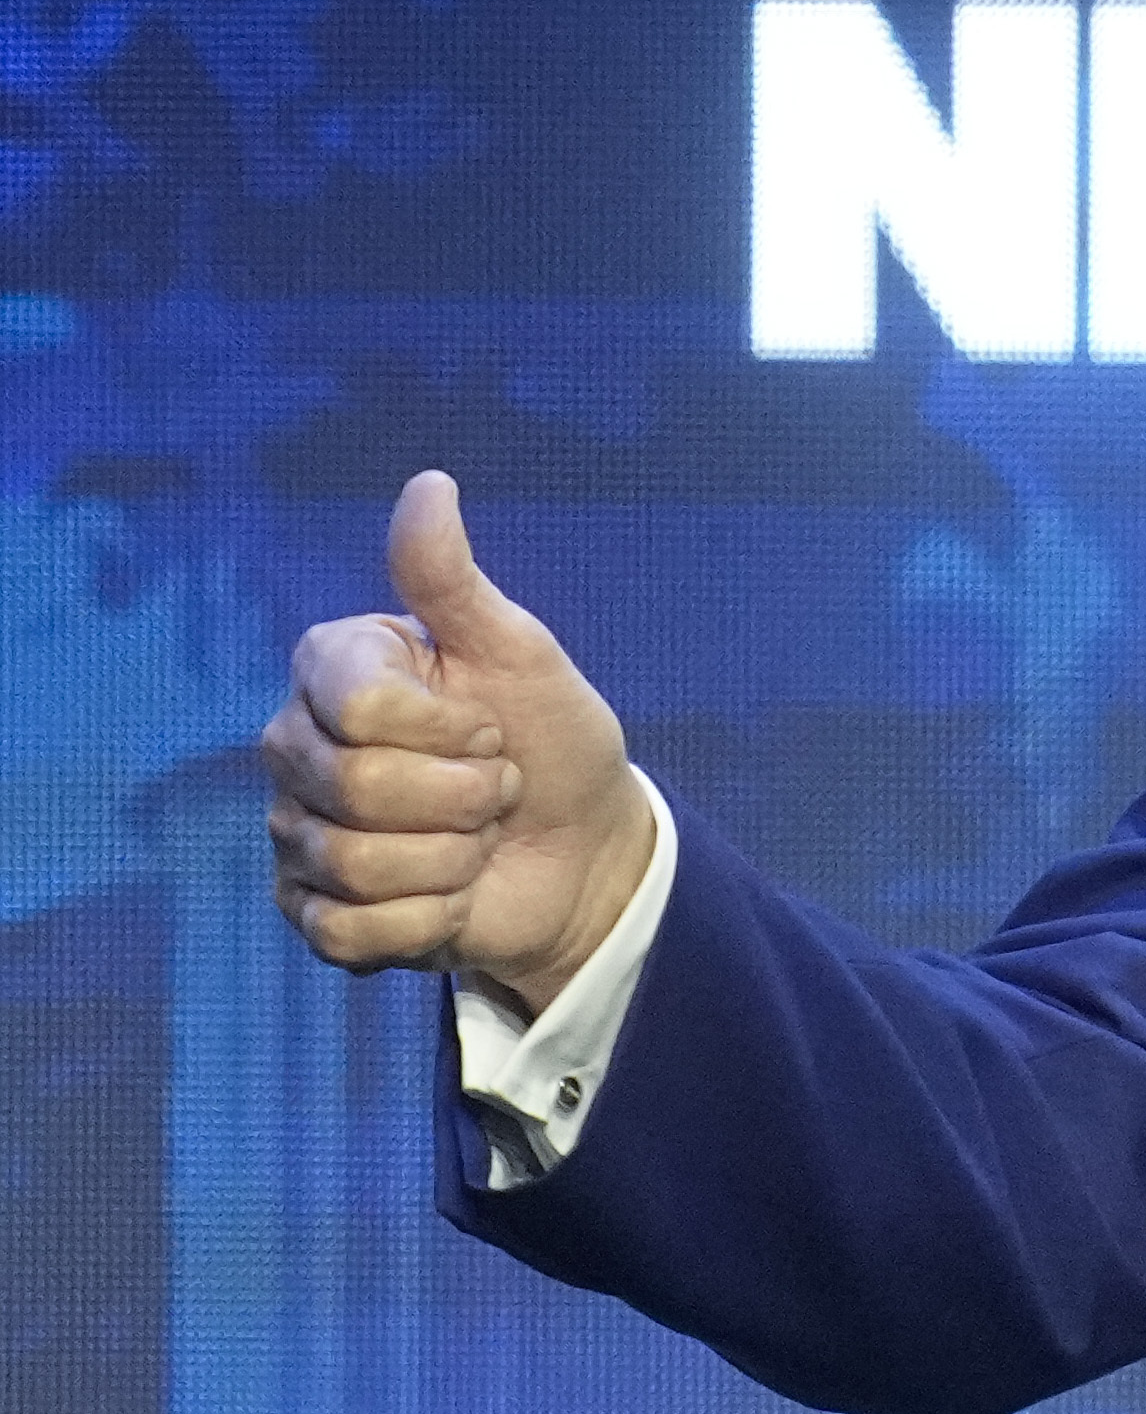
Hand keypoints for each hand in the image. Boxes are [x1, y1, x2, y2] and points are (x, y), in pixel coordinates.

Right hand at [262, 471, 652, 1016]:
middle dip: (464, 797)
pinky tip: (449, 895)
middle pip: (357, 789)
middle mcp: (295, 747)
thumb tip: (428, 484)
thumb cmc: (552, 738)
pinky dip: (426, 919)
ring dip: (452, 860)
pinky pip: (349, 929)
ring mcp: (295, 833)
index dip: (450, 727)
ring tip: (475, 840)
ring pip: (356, 864)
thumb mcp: (520, 653)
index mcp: (333, 670)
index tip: (489, 724)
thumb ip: (454, 581)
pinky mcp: (312, 911)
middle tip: (495, 788)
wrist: (583, 848)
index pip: (360, 706)